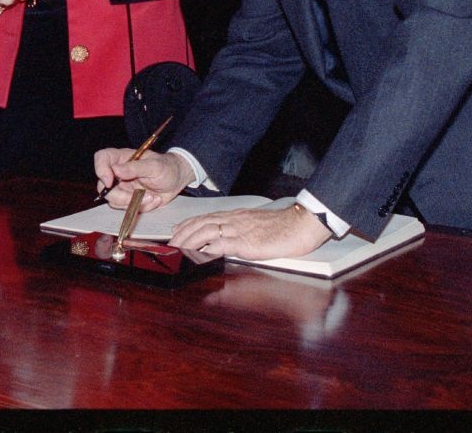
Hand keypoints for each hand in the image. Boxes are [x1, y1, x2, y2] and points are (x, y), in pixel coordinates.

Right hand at [93, 149, 193, 211]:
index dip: (100, 169)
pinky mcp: (128, 199)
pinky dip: (140, 207)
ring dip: (133, 203)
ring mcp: (122, 186)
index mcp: (122, 158)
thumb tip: (116, 170)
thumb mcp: (154, 166)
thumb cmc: (167, 168)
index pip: (101, 158)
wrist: (176, 181)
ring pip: (113, 200)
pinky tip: (152, 200)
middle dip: (120, 196)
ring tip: (151, 197)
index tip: (110, 182)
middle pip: (103, 186)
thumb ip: (135, 167)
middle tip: (137, 197)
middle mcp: (118, 172)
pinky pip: (126, 208)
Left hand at [170, 206, 329, 260]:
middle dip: (182, 233)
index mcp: (237, 216)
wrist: (302, 224)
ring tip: (176, 249)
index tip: (177, 230)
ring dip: (188, 240)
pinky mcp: (246, 242)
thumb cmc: (285, 227)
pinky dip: (206, 249)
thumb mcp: (259, 227)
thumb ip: (244, 234)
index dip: (189, 224)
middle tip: (170, 243)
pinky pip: (221, 244)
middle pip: (201, 223)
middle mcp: (234, 220)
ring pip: (205, 231)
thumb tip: (231, 243)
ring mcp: (239, 230)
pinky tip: (197, 254)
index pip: (207, 218)